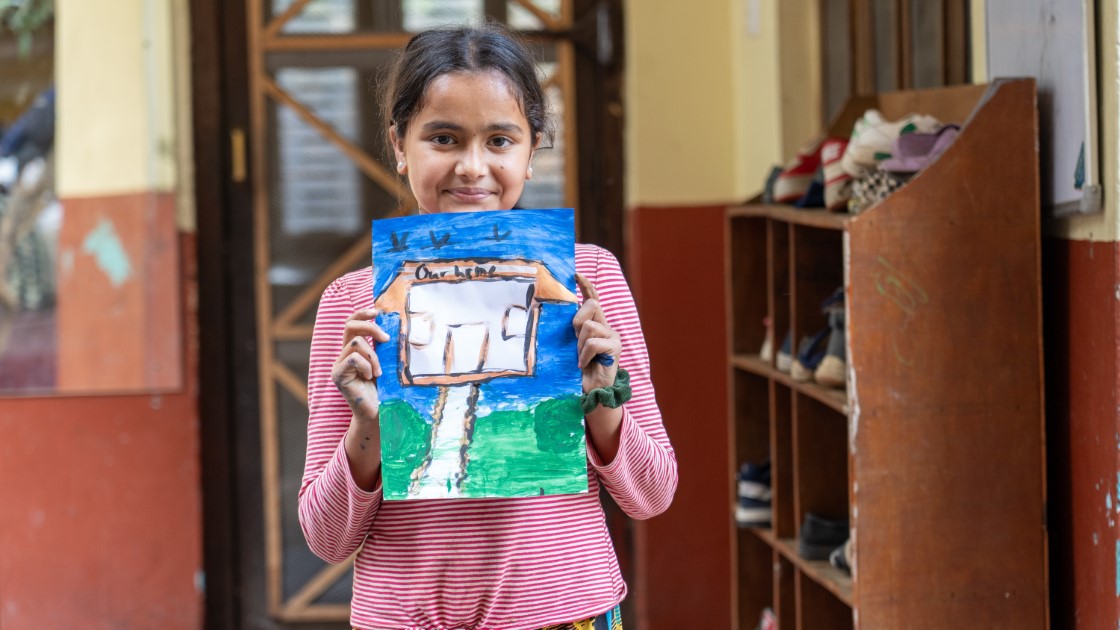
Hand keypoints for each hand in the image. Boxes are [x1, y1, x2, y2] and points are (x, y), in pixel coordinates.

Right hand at [331, 308, 389, 420]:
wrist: (380, 413)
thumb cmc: (387, 389)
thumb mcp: (388, 363)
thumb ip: (386, 347)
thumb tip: (397, 325)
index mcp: (355, 350)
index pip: (352, 323)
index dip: (362, 313)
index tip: (378, 311)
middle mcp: (344, 355)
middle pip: (350, 325)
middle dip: (370, 327)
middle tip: (386, 338)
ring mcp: (338, 364)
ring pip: (355, 343)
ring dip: (373, 356)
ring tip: (379, 372)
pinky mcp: (337, 375)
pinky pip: (353, 358)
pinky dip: (366, 366)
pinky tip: (370, 378)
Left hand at [573, 274, 621, 392]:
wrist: (593, 391)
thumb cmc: (580, 369)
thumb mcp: (572, 345)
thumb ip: (572, 330)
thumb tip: (558, 314)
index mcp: (596, 324)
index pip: (593, 299)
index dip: (586, 285)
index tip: (576, 274)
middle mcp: (607, 326)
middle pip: (591, 305)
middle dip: (577, 320)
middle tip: (575, 341)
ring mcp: (613, 336)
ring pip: (589, 325)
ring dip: (579, 344)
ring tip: (580, 358)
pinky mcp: (615, 347)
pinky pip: (593, 342)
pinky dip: (584, 354)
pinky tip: (583, 365)